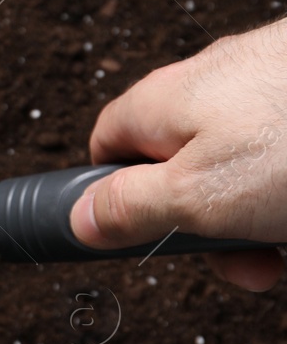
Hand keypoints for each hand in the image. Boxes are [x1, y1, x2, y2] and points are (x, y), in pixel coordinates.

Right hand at [69, 20, 286, 290]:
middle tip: (253, 263)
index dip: (119, 196)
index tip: (150, 238)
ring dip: (267, 215)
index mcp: (165, 99)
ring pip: (251, 163)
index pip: (107, 143)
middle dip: (213, 224)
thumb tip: (76, 217)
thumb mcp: (200, 197)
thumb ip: (130, 207)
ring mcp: (274, 81)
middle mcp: (215, 80)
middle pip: (186, 161)